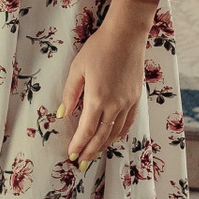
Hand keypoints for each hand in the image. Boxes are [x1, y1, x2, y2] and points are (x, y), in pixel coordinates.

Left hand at [56, 0, 159, 167]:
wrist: (126, 36)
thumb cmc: (98, 48)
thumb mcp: (77, 68)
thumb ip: (71, 93)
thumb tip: (63, 113)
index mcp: (98, 98)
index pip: (87, 129)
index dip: (79, 144)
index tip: (72, 154)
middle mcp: (115, 105)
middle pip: (102, 136)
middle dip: (91, 150)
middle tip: (81, 162)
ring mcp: (128, 103)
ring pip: (116, 132)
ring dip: (104, 145)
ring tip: (94, 153)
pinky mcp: (136, 98)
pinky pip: (128, 122)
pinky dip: (119, 133)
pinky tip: (113, 137)